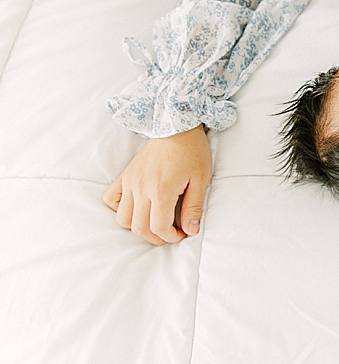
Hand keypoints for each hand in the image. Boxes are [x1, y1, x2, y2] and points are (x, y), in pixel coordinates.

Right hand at [102, 125, 211, 244]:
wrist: (175, 126)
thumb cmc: (192, 152)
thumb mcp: (201, 179)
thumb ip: (194, 207)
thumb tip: (190, 230)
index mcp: (161, 190)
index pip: (158, 227)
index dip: (171, 237)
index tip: (183, 233)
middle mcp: (140, 188)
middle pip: (139, 228)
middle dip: (156, 237)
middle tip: (171, 232)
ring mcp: (129, 182)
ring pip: (122, 219)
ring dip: (138, 226)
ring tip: (155, 221)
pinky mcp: (124, 176)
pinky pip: (111, 199)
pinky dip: (120, 209)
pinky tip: (137, 207)